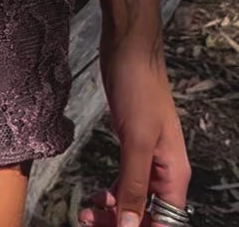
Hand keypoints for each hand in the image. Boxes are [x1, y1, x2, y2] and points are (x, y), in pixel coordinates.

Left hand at [78, 35, 190, 226]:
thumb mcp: (135, 141)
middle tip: (90, 223)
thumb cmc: (138, 88)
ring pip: (134, 201)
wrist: (128, 48)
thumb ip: (133, 186)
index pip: (165, 223)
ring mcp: (147, 159)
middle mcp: (165, 172)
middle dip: (121, 224)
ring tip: (85, 214)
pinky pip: (124, 182)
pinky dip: (110, 194)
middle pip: (148, 216)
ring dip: (113, 213)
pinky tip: (94, 196)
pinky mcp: (131, 146)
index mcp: (174, 175)